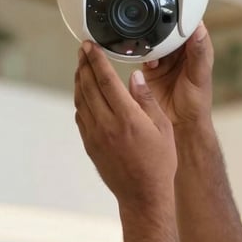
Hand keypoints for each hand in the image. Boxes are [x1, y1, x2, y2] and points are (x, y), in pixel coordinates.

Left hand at [74, 41, 176, 206]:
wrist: (143, 195)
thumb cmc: (159, 162)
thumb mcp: (162, 128)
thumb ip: (146, 100)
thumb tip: (134, 76)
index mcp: (127, 118)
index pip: (106, 81)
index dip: (97, 60)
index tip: (90, 46)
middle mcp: (107, 125)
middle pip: (88, 87)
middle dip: (84, 64)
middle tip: (83, 49)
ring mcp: (95, 136)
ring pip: (81, 100)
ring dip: (79, 80)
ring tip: (81, 66)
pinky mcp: (90, 145)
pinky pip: (81, 116)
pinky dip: (80, 100)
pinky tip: (84, 93)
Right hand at [141, 22, 213, 128]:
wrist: (178, 124)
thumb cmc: (196, 103)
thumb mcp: (199, 77)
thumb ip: (198, 54)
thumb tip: (199, 29)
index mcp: (196, 50)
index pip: (190, 25)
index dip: (184, 15)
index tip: (176, 6)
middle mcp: (180, 52)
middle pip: (169, 28)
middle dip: (162, 24)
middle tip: (156, 22)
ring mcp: (165, 59)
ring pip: (156, 39)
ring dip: (151, 38)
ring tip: (150, 40)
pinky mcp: (151, 67)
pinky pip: (144, 52)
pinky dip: (142, 52)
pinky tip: (146, 58)